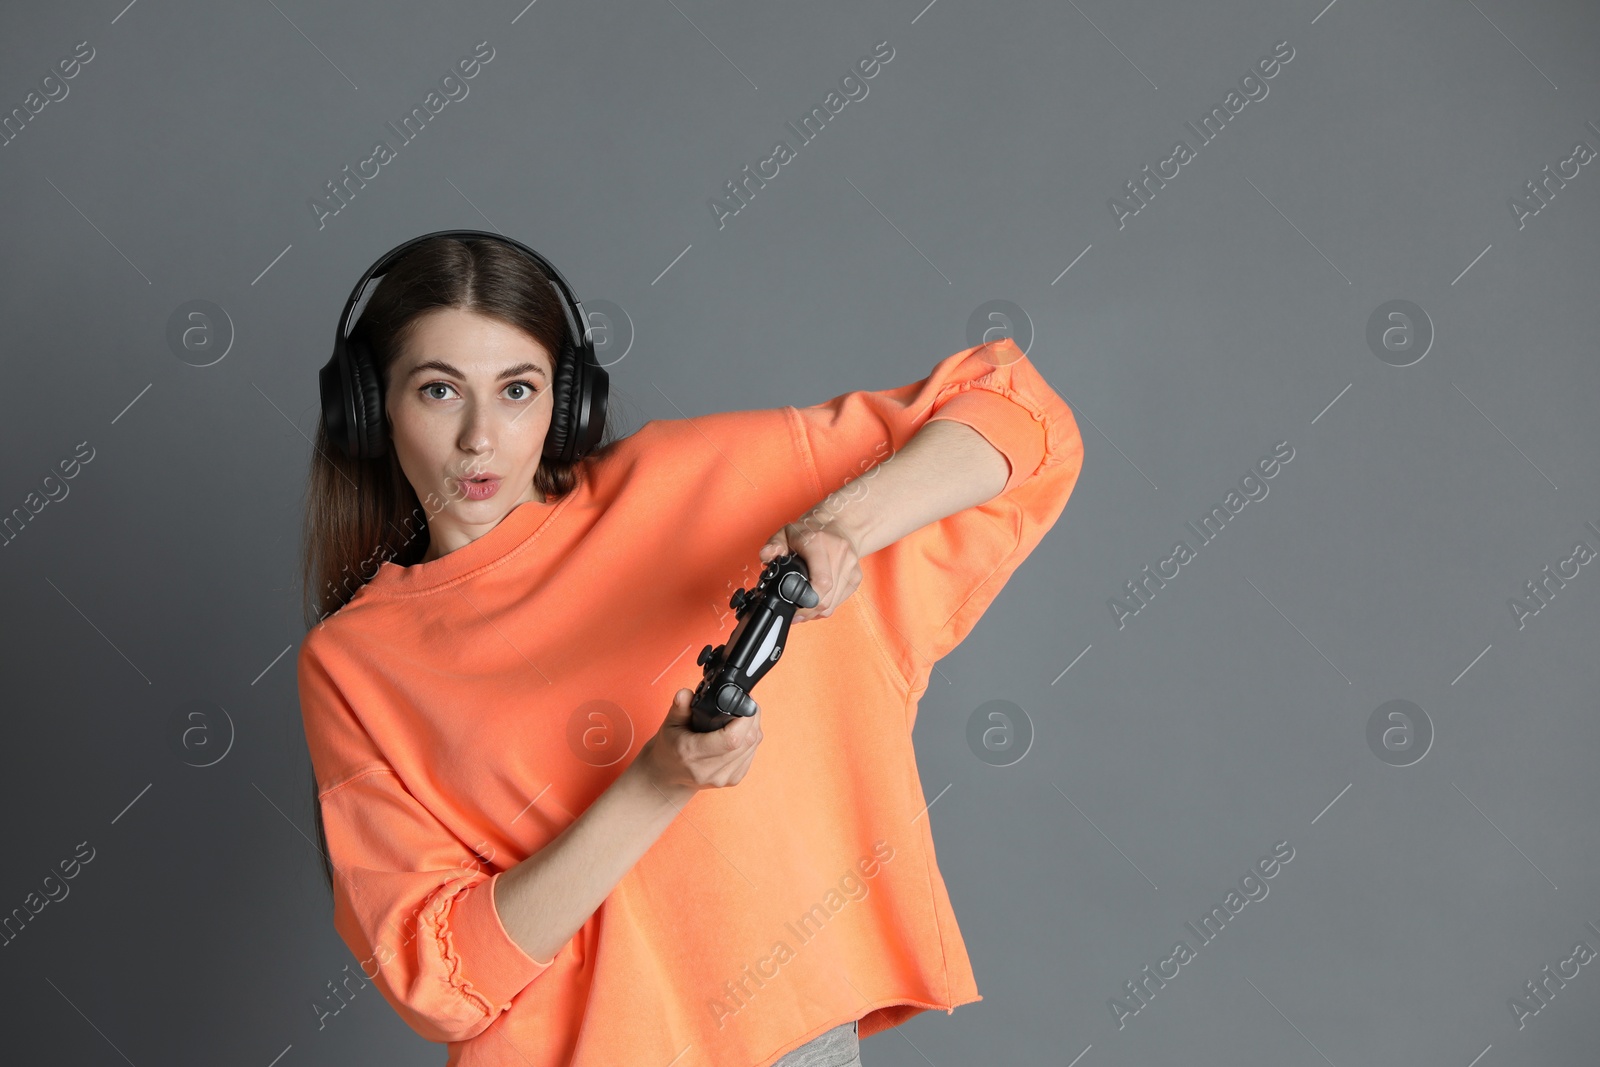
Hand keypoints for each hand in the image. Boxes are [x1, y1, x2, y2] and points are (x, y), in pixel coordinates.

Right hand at [636, 688, 763, 793]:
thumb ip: (680, 707)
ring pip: (753, 746)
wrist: (669, 777)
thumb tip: (686, 693)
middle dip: (752, 718)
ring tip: (744, 715)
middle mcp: (709, 770)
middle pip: (747, 741)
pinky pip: (752, 754)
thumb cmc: (670, 749)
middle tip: (746, 703)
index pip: (731, 739)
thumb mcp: (669, 724)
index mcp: (692, 754)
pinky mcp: (733, 780)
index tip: (744, 702)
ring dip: (754, 727)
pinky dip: (751, 740)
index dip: (744, 718)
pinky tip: (743, 731)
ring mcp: (723, 778)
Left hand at [758, 511, 863, 622]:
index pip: (822, 581)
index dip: (806, 600)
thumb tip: (766, 556)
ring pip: (831, 605)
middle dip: (806, 610)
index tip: (792, 604)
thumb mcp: (785, 533)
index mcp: (819, 542)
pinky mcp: (856, 577)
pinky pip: (838, 602)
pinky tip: (814, 598)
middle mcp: (839, 553)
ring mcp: (851, 566)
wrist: (838, 525)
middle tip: (792, 610)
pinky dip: (824, 605)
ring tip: (801, 604)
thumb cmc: (809, 531)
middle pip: (825, 598)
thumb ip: (772, 546)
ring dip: (814, 610)